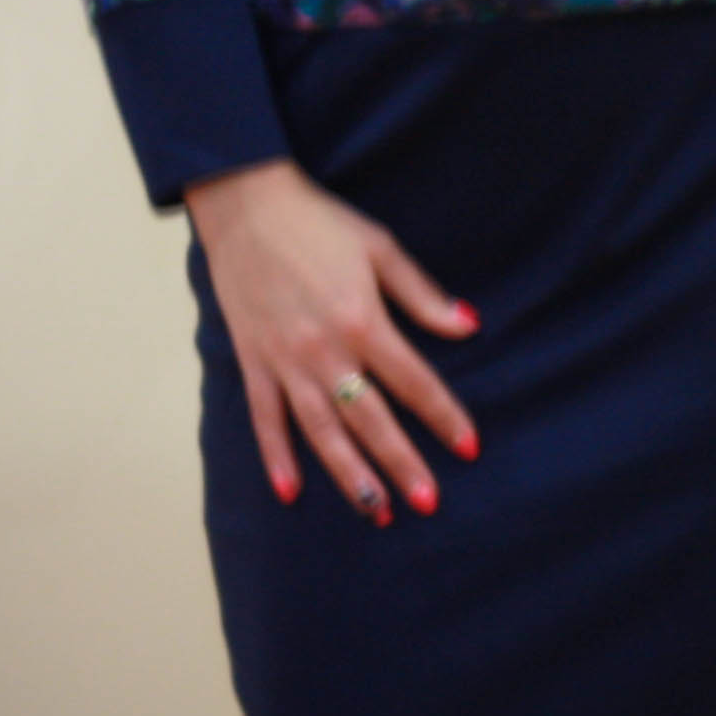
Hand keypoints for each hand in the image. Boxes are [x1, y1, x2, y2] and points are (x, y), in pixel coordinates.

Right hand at [184, 159, 482, 523]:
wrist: (246, 205)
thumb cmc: (319, 223)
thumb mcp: (380, 248)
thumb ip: (422, 294)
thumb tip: (468, 327)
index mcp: (362, 320)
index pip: (414, 381)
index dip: (444, 416)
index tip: (469, 447)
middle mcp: (324, 350)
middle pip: (370, 419)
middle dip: (401, 464)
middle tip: (428, 502)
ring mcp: (285, 360)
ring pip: (321, 431)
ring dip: (349, 475)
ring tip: (376, 510)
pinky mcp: (253, 360)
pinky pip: (266, 418)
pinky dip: (277, 456)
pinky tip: (291, 492)